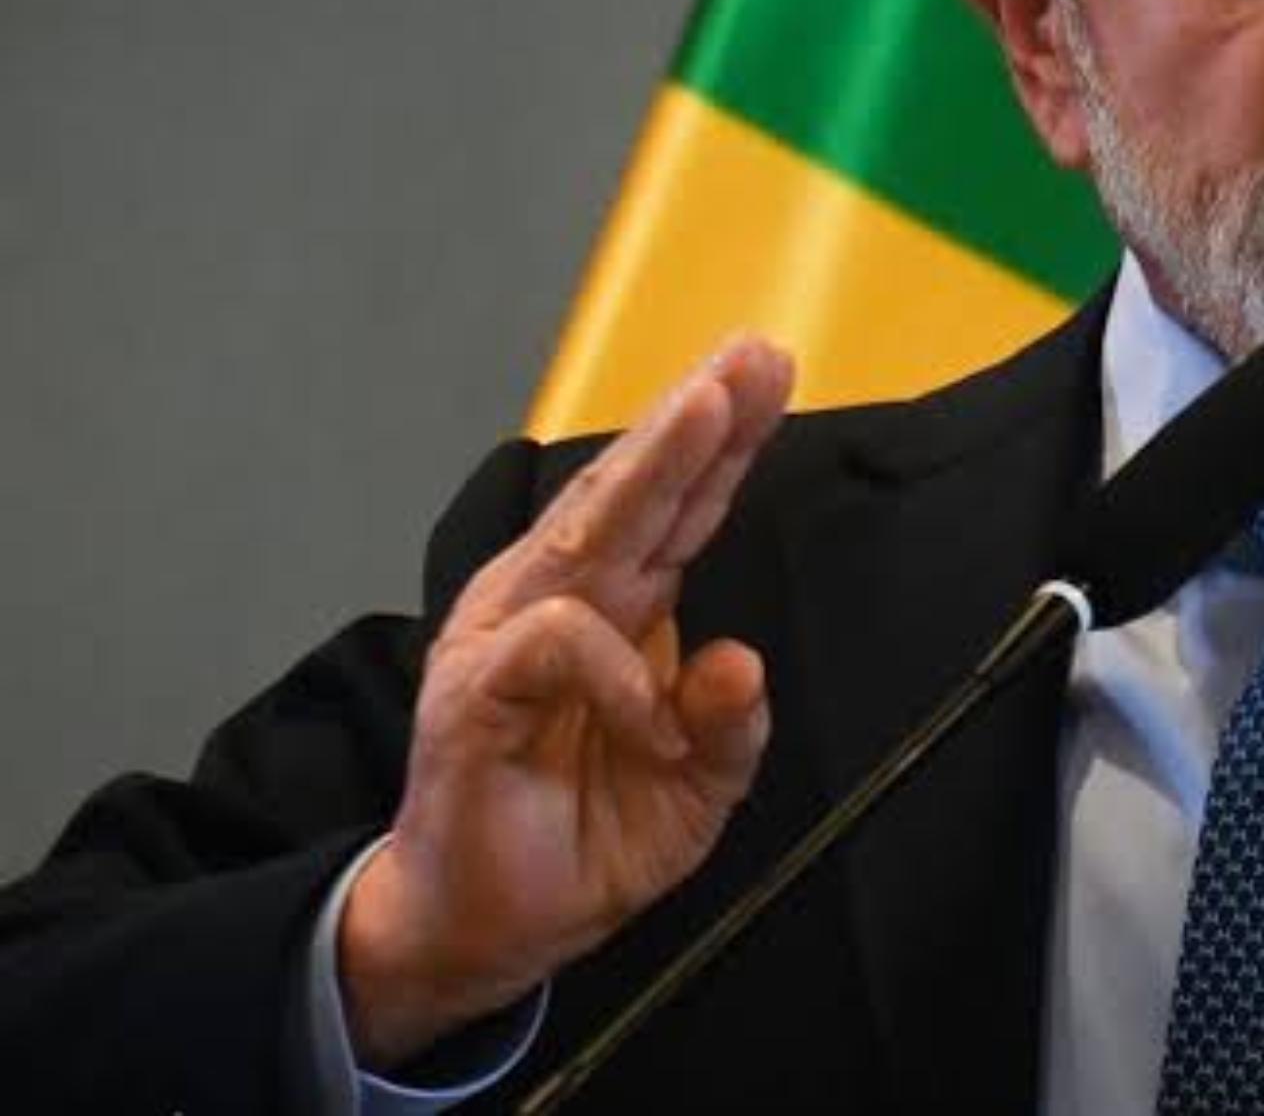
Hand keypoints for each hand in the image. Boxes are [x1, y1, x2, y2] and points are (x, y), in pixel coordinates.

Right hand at [338, 337, 793, 1067]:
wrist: (488, 927)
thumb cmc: (582, 838)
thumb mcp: (694, 790)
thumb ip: (728, 727)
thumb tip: (742, 662)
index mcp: (614, 611)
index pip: (678, 512)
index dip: (723, 445)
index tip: (770, 374)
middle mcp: (557, 602)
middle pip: (634, 494)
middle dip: (695, 417)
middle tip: (750, 355)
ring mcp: (508, 639)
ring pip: (589, 533)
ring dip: (654, 464)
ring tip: (711, 408)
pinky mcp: (473, 691)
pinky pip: (555, 643)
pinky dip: (616, 672)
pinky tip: (652, 717)